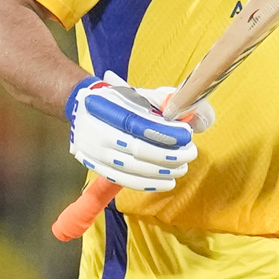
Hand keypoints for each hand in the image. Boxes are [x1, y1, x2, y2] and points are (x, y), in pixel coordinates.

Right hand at [64, 71, 214, 191]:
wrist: (82, 107)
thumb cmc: (119, 99)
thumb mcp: (140, 93)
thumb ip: (166, 102)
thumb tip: (195, 115)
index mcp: (109, 107)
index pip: (140, 124)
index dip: (165, 132)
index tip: (187, 135)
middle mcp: (98, 130)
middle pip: (137, 149)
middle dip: (168, 155)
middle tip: (190, 153)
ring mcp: (94, 151)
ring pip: (131, 168)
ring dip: (161, 172)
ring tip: (181, 169)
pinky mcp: (94, 166)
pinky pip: (122, 180)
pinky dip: (147, 184)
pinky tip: (165, 182)